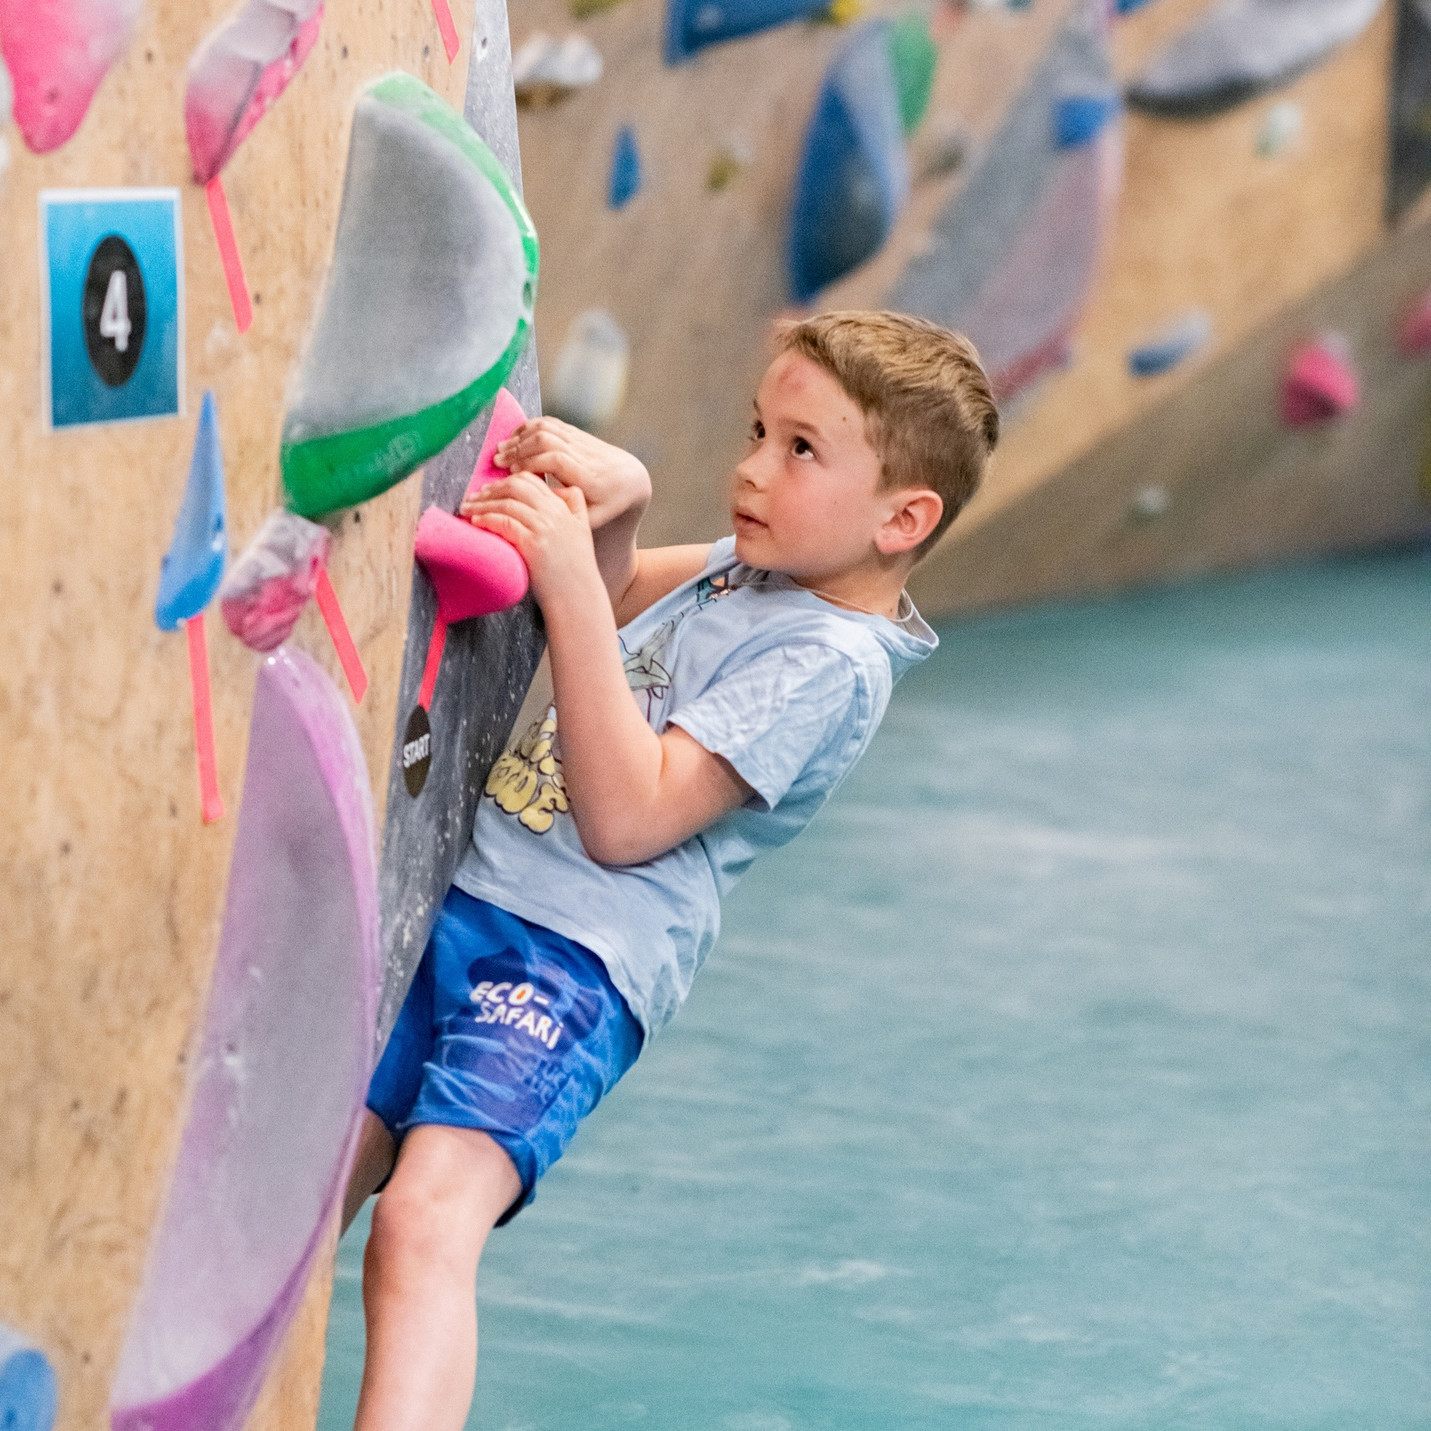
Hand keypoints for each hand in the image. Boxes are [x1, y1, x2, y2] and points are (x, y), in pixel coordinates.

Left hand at [463, 471, 604, 607]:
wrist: (577, 596)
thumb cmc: (575, 568)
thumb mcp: (583, 529)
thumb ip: (575, 505)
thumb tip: (556, 489)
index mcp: (564, 507)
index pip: (531, 480)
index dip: (506, 480)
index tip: (490, 489)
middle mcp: (554, 513)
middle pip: (516, 486)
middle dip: (490, 489)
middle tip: (473, 496)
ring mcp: (544, 527)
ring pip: (506, 503)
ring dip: (481, 504)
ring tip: (466, 508)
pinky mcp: (533, 543)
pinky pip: (503, 522)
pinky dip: (486, 519)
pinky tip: (475, 522)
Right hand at [465, 416, 650, 531]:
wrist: (631, 480)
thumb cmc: (608, 506)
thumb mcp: (593, 518)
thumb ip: (568, 513)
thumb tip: (537, 506)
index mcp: (590, 478)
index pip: (557, 461)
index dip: (532, 463)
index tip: (512, 472)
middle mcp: (586, 455)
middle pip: (548, 440)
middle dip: (519, 449)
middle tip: (497, 459)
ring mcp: (582, 441)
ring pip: (548, 429)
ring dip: (521, 437)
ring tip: (501, 448)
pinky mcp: (578, 434)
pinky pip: (551, 423)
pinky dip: (529, 427)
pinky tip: (514, 438)